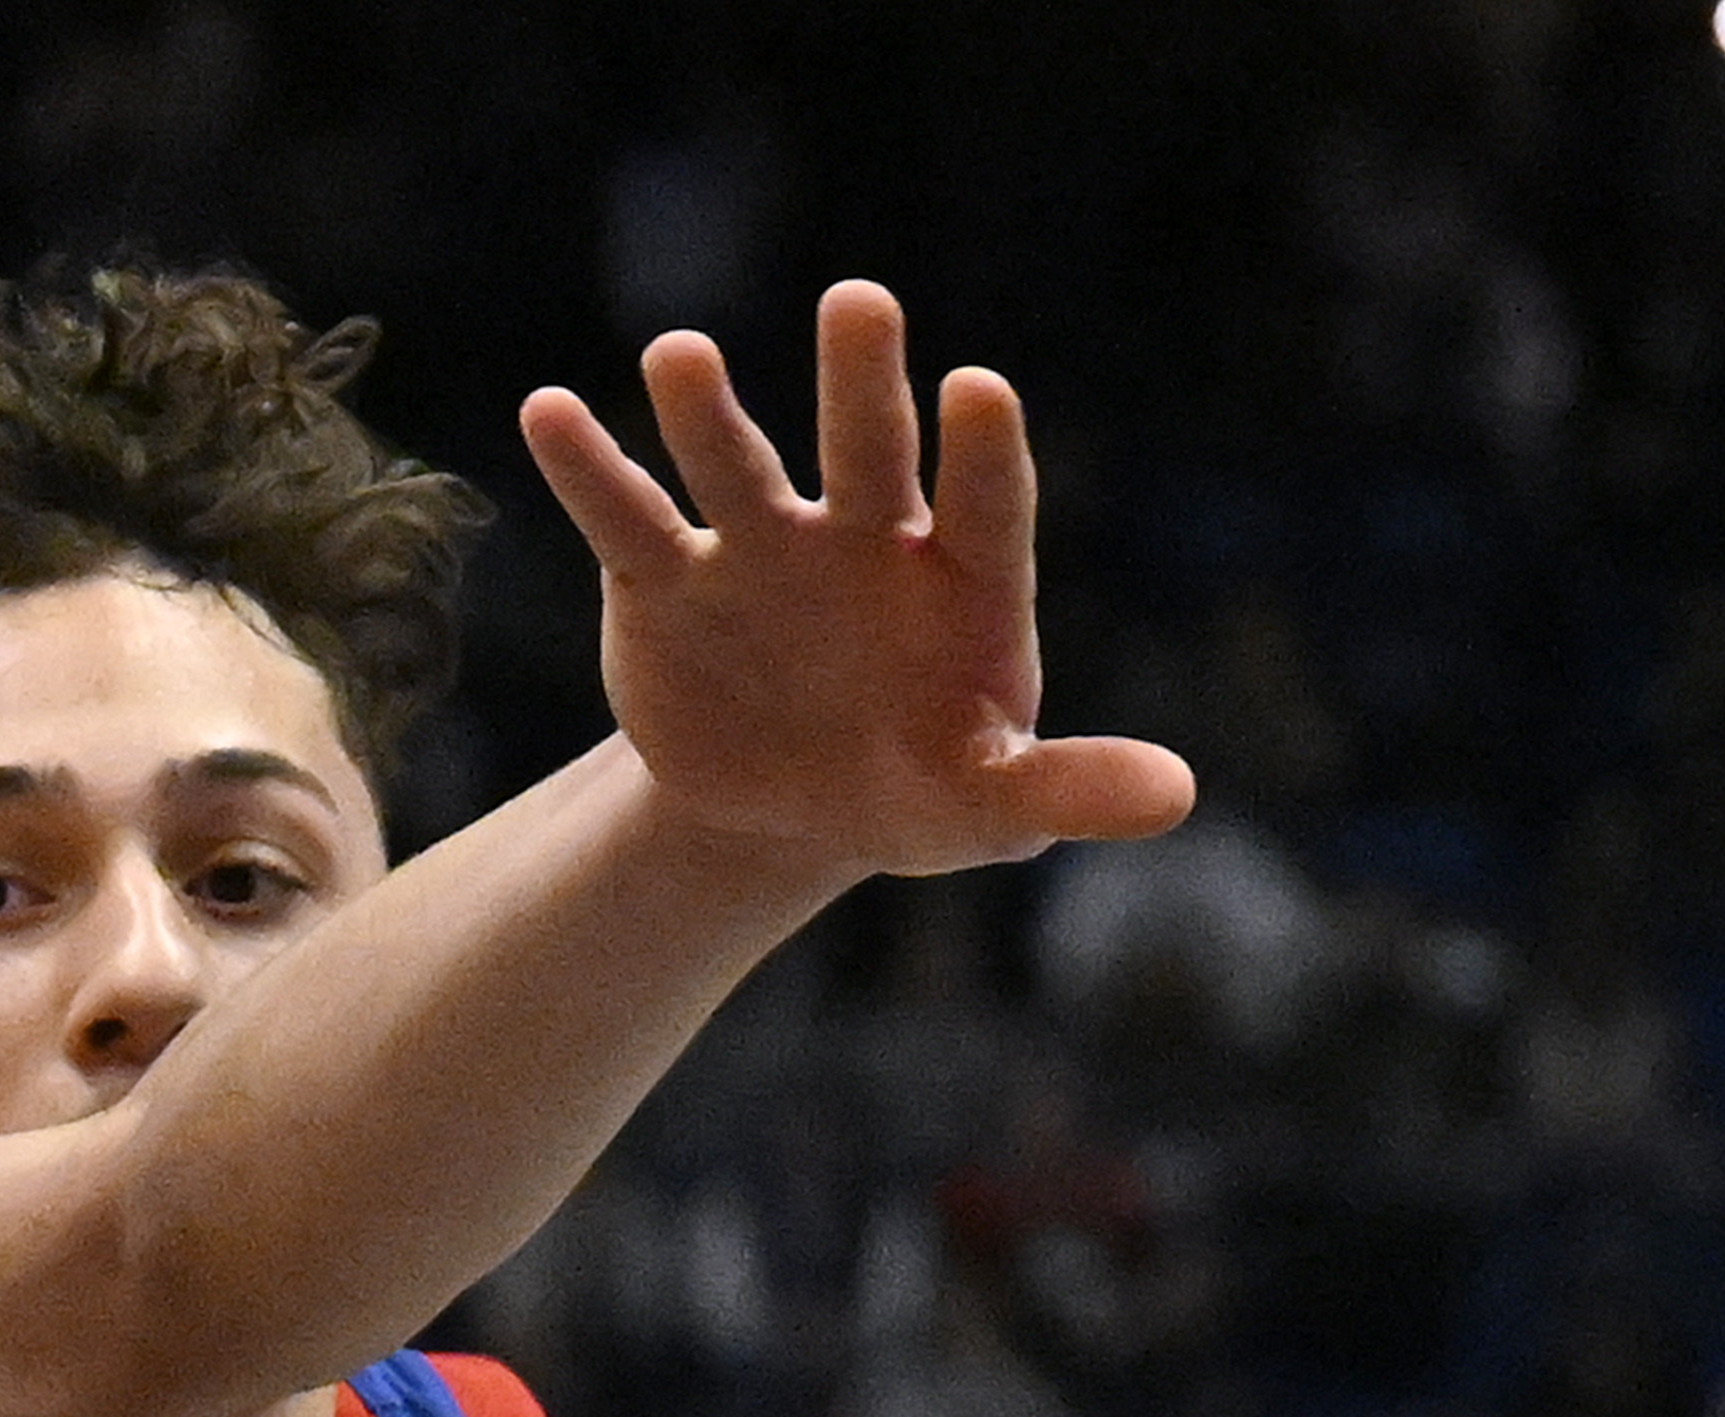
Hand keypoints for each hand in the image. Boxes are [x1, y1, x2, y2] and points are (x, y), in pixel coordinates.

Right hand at [520, 281, 1195, 877]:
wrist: (790, 804)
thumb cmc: (918, 787)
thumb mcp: (990, 807)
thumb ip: (1068, 788)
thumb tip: (1176, 798)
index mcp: (959, 575)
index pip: (984, 503)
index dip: (982, 452)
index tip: (977, 390)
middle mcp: (863, 537)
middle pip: (868, 447)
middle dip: (862, 380)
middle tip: (860, 302)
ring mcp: (761, 550)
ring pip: (738, 466)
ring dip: (707, 412)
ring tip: (679, 356)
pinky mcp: (668, 584)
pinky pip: (628, 518)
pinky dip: (588, 467)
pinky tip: (548, 412)